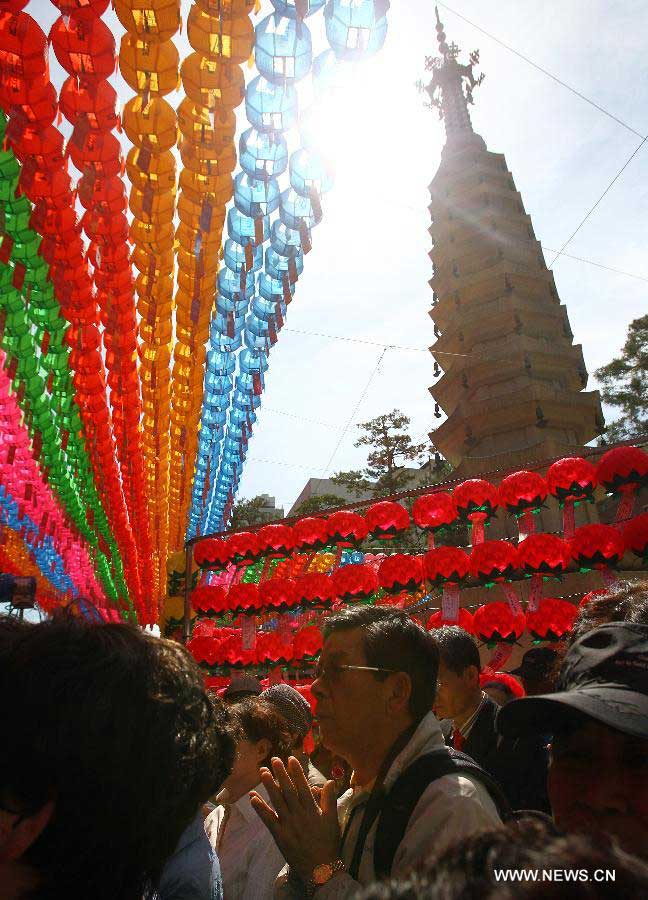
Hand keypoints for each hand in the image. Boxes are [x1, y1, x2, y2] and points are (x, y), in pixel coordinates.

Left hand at [250, 756, 340, 881]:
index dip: (296, 772)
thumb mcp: (333, 819)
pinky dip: (260, 809)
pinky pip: (268, 820)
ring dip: (269, 786)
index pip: (303, 786)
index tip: (291, 759)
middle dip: (281, 774)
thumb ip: (330, 799)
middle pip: (288, 790)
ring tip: (263, 772)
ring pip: (277, 802)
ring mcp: (288, 825)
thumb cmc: (328, 842)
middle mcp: (299, 814)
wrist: (320, 868)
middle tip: (274, 760)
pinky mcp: (280, 836)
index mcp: (312, 809)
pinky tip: (253, 798)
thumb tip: (330, 781)